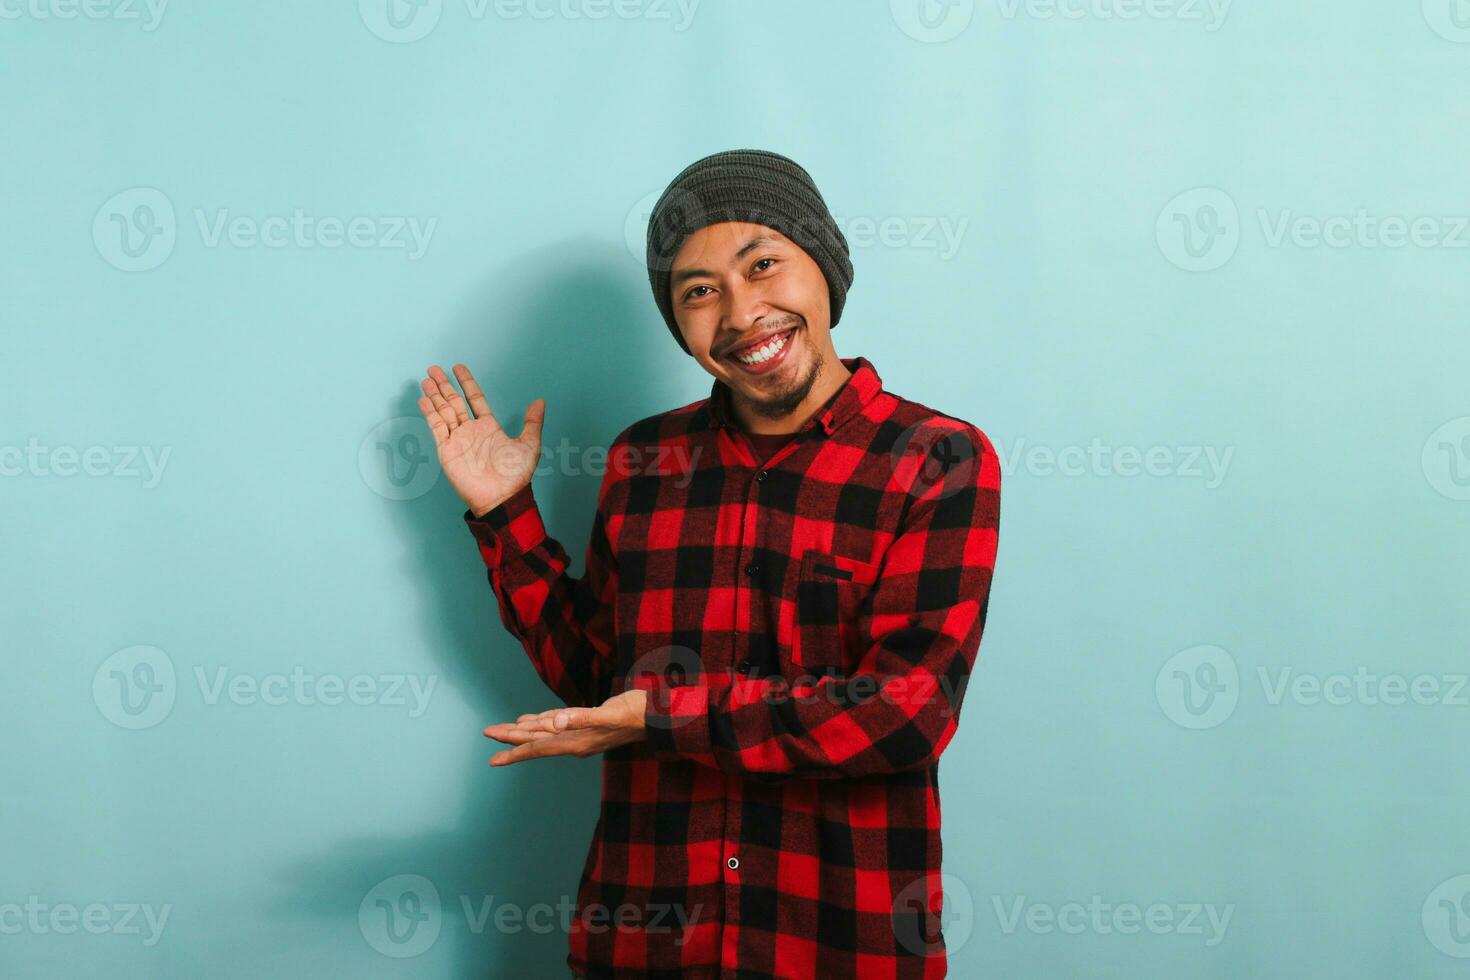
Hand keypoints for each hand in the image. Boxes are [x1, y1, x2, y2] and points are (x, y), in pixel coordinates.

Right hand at [417, 363, 544, 517]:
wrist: (501, 498)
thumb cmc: (516, 476)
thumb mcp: (529, 445)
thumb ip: (533, 422)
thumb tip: (540, 401)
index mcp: (489, 427)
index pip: (475, 398)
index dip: (467, 382)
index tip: (458, 367)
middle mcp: (471, 430)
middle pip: (454, 402)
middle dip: (444, 385)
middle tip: (434, 368)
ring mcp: (458, 439)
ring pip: (443, 411)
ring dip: (434, 395)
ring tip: (426, 379)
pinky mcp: (447, 450)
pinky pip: (437, 428)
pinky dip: (430, 414)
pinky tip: (424, 400)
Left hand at [483, 690, 647, 766]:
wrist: (660, 716)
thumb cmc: (637, 714)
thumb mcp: (610, 715)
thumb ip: (583, 718)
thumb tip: (556, 721)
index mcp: (576, 741)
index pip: (538, 747)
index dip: (514, 751)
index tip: (492, 759)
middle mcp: (576, 741)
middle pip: (536, 741)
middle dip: (511, 739)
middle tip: (487, 733)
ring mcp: (581, 734)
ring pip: (545, 734)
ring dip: (523, 732)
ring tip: (503, 731)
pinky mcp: (588, 724)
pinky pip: (557, 725)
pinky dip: (542, 723)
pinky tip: (534, 721)